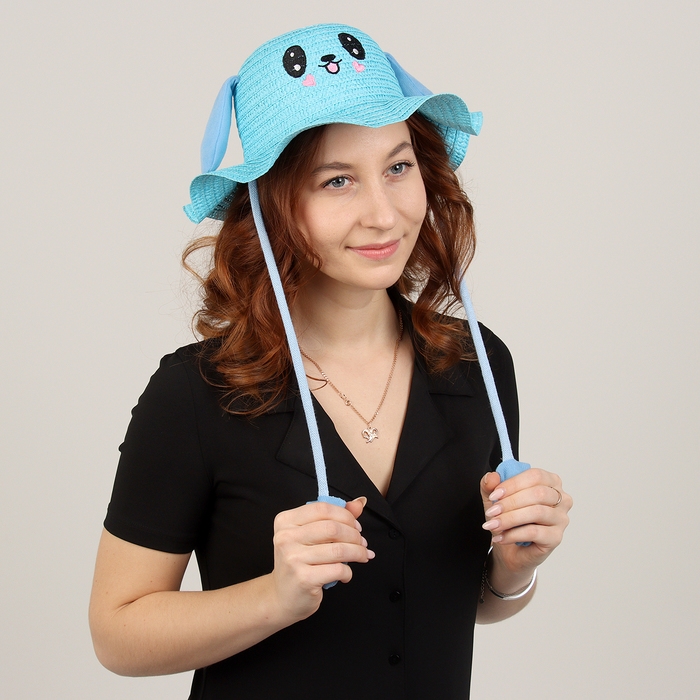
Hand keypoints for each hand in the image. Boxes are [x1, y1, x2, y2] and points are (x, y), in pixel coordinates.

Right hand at [270, 497, 373, 621]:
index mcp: (286, 521)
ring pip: (339, 549)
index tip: (356, 526)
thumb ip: (334, 518)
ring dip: (357, 552)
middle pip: (333, 528)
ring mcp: (293, 558)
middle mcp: (286, 537)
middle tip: (362, 543)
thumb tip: (359, 503)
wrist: (282, 597)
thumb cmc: (299, 563)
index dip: (346, 515)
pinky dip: (348, 572)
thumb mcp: (310, 536)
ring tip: (362, 556)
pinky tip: (345, 574)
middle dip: (355, 535)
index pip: (323, 508)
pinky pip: (338, 569)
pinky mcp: (303, 578)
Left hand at [480, 468, 571, 576]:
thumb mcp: (494, 499)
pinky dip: (513, 534)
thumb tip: (492, 477)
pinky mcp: (556, 537)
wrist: (510, 550)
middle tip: (492, 512)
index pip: (536, 476)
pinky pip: (535, 532)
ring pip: (536, 512)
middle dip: (510, 502)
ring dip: (510, 518)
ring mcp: (561, 519)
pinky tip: (501, 537)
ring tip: (494, 525)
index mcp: (550, 482)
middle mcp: (561, 499)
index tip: (494, 495)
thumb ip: (490, 484)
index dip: (512, 484)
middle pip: (538, 493)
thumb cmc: (508, 520)